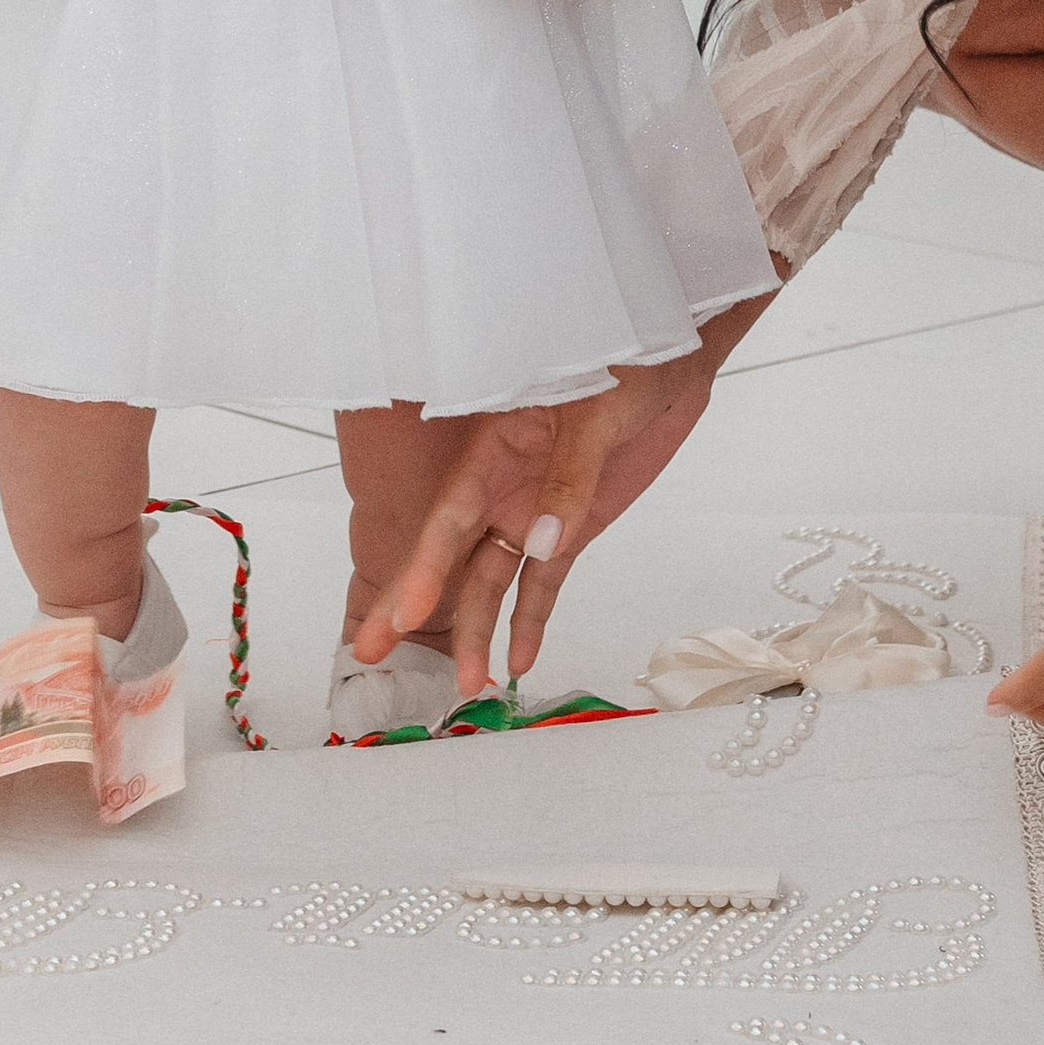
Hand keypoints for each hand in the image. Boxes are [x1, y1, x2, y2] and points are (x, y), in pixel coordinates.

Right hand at [358, 304, 770, 698]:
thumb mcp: (593, 412)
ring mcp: (536, 510)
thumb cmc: (624, 362)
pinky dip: (530, 620)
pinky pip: (544, 583)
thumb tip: (540, 544)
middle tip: (370, 652)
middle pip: (450, 556)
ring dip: (477, 629)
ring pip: (492, 580)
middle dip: (411, 605)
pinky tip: (517, 661)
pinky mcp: (575, 527)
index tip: (403, 613)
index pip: (447, 517)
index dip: (424, 566)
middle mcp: (502, 486)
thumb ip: (567, 478)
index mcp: (491, 446)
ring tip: (468, 685)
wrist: (673, 358)